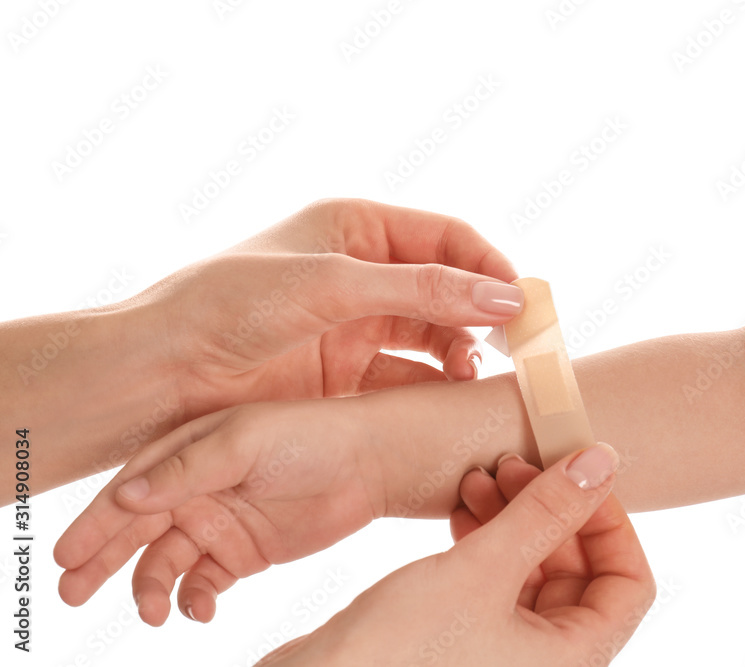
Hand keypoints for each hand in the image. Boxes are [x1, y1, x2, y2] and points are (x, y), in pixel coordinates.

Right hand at [54, 398, 382, 625]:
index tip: (68, 555)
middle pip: (136, 530)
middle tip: (71, 592)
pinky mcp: (244, 554)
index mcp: (187, 452)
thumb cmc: (308, 436)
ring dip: (149, 588)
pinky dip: (194, 600)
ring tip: (150, 612)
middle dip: (101, 561)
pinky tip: (199, 611)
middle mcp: (196, 489)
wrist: (369, 462)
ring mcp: (218, 523)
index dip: (97, 521)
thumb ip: (187, 469)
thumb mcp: (244, 442)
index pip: (131, 489)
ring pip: (165, 563)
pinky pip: (205, 584)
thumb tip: (124, 497)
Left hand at [135, 198, 521, 415]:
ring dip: (461, 350)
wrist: (162, 375)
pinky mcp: (346, 373)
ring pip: (433, 332)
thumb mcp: (333, 285)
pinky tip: (448, 395)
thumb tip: (506, 296)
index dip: (490, 266)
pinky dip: (434, 383)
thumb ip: (422, 290)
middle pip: (447, 285)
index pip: (447, 237)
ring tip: (475, 373)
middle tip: (519, 344)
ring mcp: (354, 323)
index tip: (524, 303)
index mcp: (355, 226)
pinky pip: (407, 372)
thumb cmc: (232, 307)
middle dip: (483, 312)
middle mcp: (361, 271)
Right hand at [257, 444, 655, 666]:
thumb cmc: (398, 654)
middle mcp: (544, 660)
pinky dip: (484, 541)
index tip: (575, 474)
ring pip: (531, 569)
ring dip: (512, 517)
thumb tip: (601, 462)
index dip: (609, 521)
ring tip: (477, 477)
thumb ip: (545, 513)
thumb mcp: (481, 571)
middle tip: (511, 462)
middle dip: (547, 508)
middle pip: (578, 569)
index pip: (628, 583)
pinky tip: (460, 508)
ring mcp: (504, 650)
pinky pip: (494, 580)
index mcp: (572, 659)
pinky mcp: (464, 637)